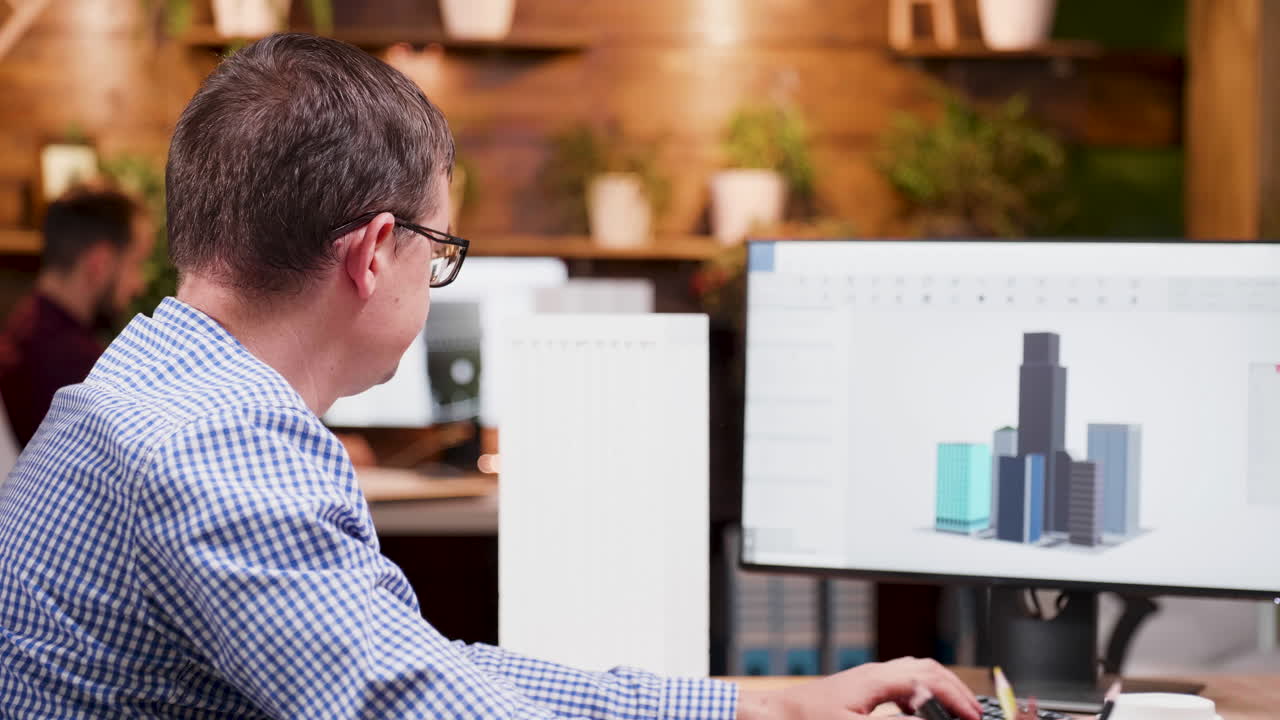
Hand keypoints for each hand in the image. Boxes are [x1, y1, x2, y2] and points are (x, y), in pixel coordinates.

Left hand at [737, 657, 981, 719]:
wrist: (772, 714)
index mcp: (876, 679)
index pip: (930, 679)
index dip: (957, 698)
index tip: (974, 717)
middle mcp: (874, 674)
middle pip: (926, 669)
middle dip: (954, 689)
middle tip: (971, 713)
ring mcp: (867, 679)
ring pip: (914, 673)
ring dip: (937, 690)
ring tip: (952, 713)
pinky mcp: (859, 689)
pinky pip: (899, 684)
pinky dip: (918, 695)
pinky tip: (917, 715)